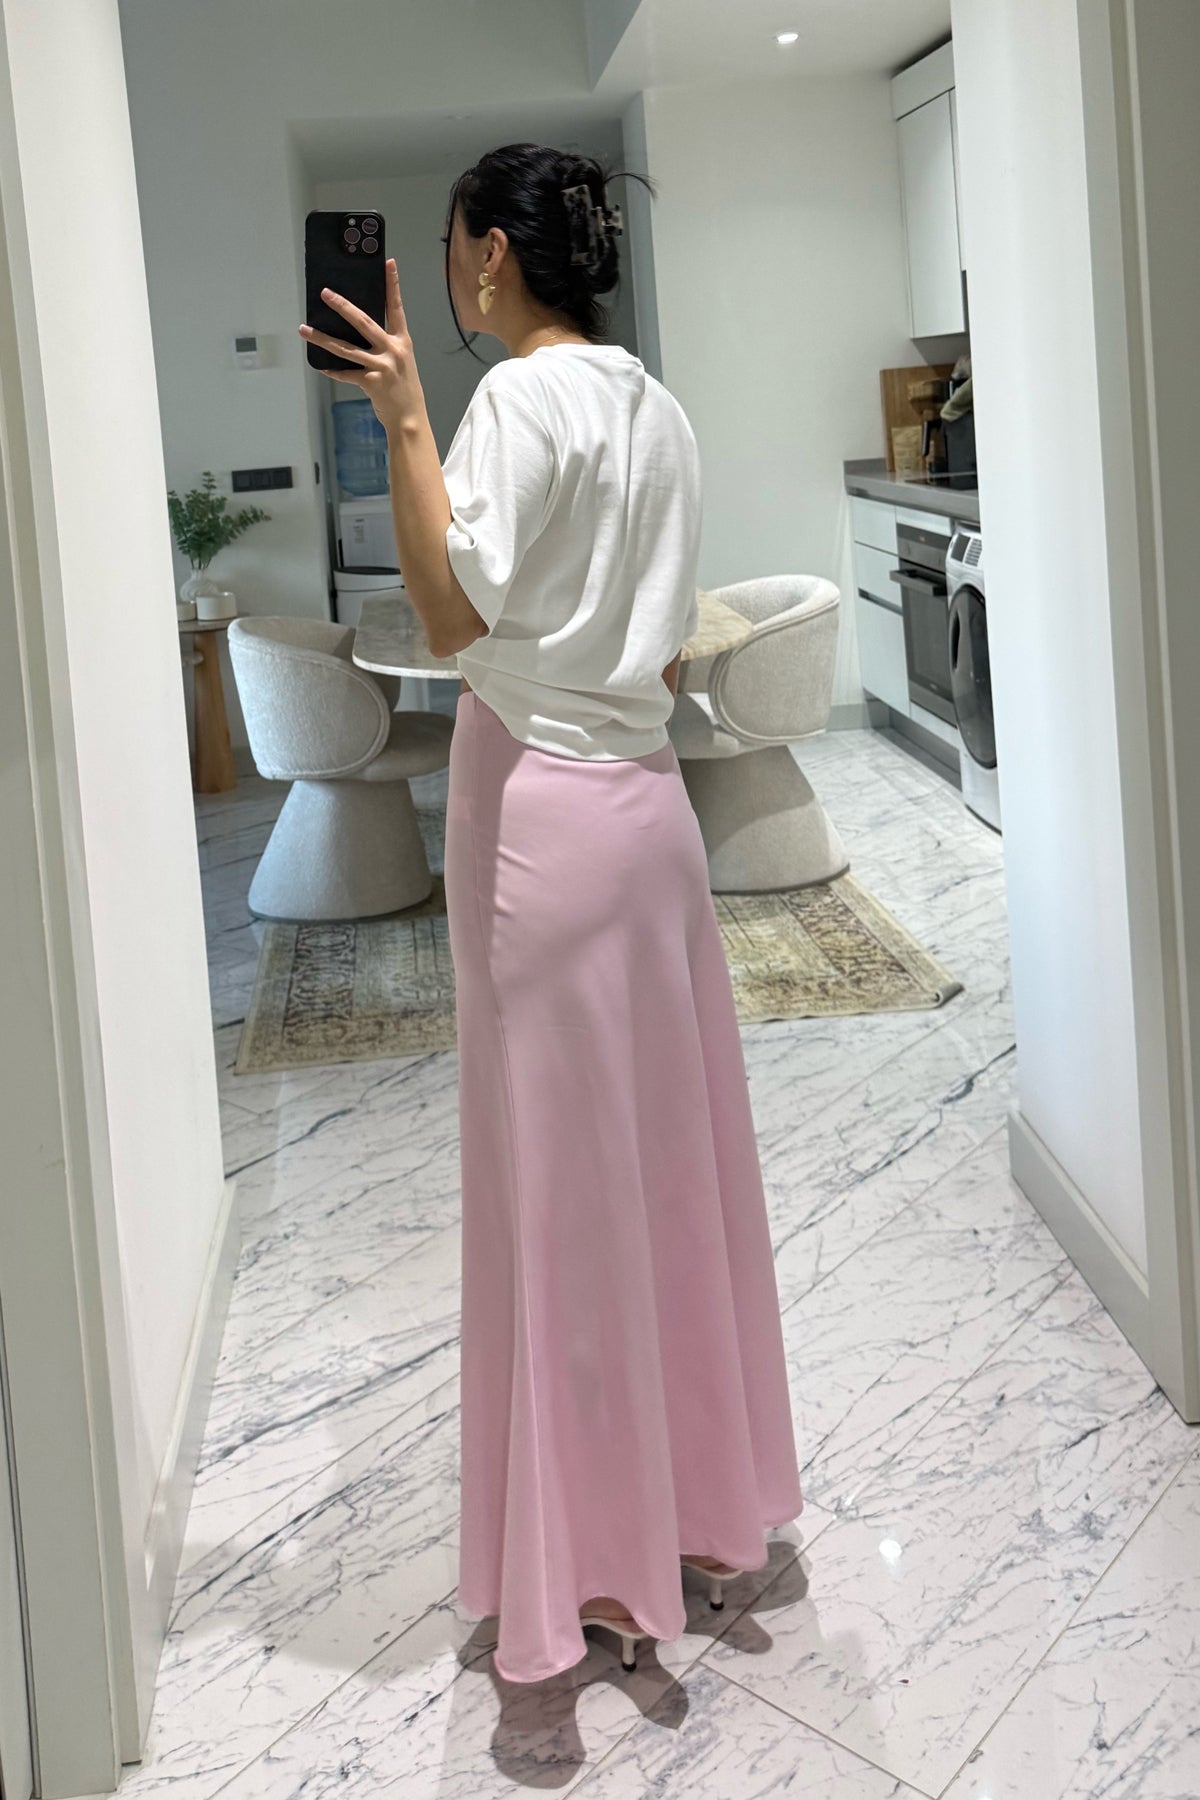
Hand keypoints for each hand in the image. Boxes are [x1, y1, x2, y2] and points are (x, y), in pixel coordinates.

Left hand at [298, 258, 422, 434]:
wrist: (409, 418)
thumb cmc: (404, 389)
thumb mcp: (401, 361)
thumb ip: (385, 345)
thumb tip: (358, 331)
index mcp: (402, 341)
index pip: (395, 307)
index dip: (392, 284)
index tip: (388, 263)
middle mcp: (392, 350)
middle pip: (363, 322)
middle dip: (342, 306)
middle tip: (325, 293)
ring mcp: (381, 366)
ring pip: (345, 348)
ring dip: (322, 338)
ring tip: (304, 330)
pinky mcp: (370, 382)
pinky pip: (345, 373)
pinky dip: (333, 371)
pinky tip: (322, 367)